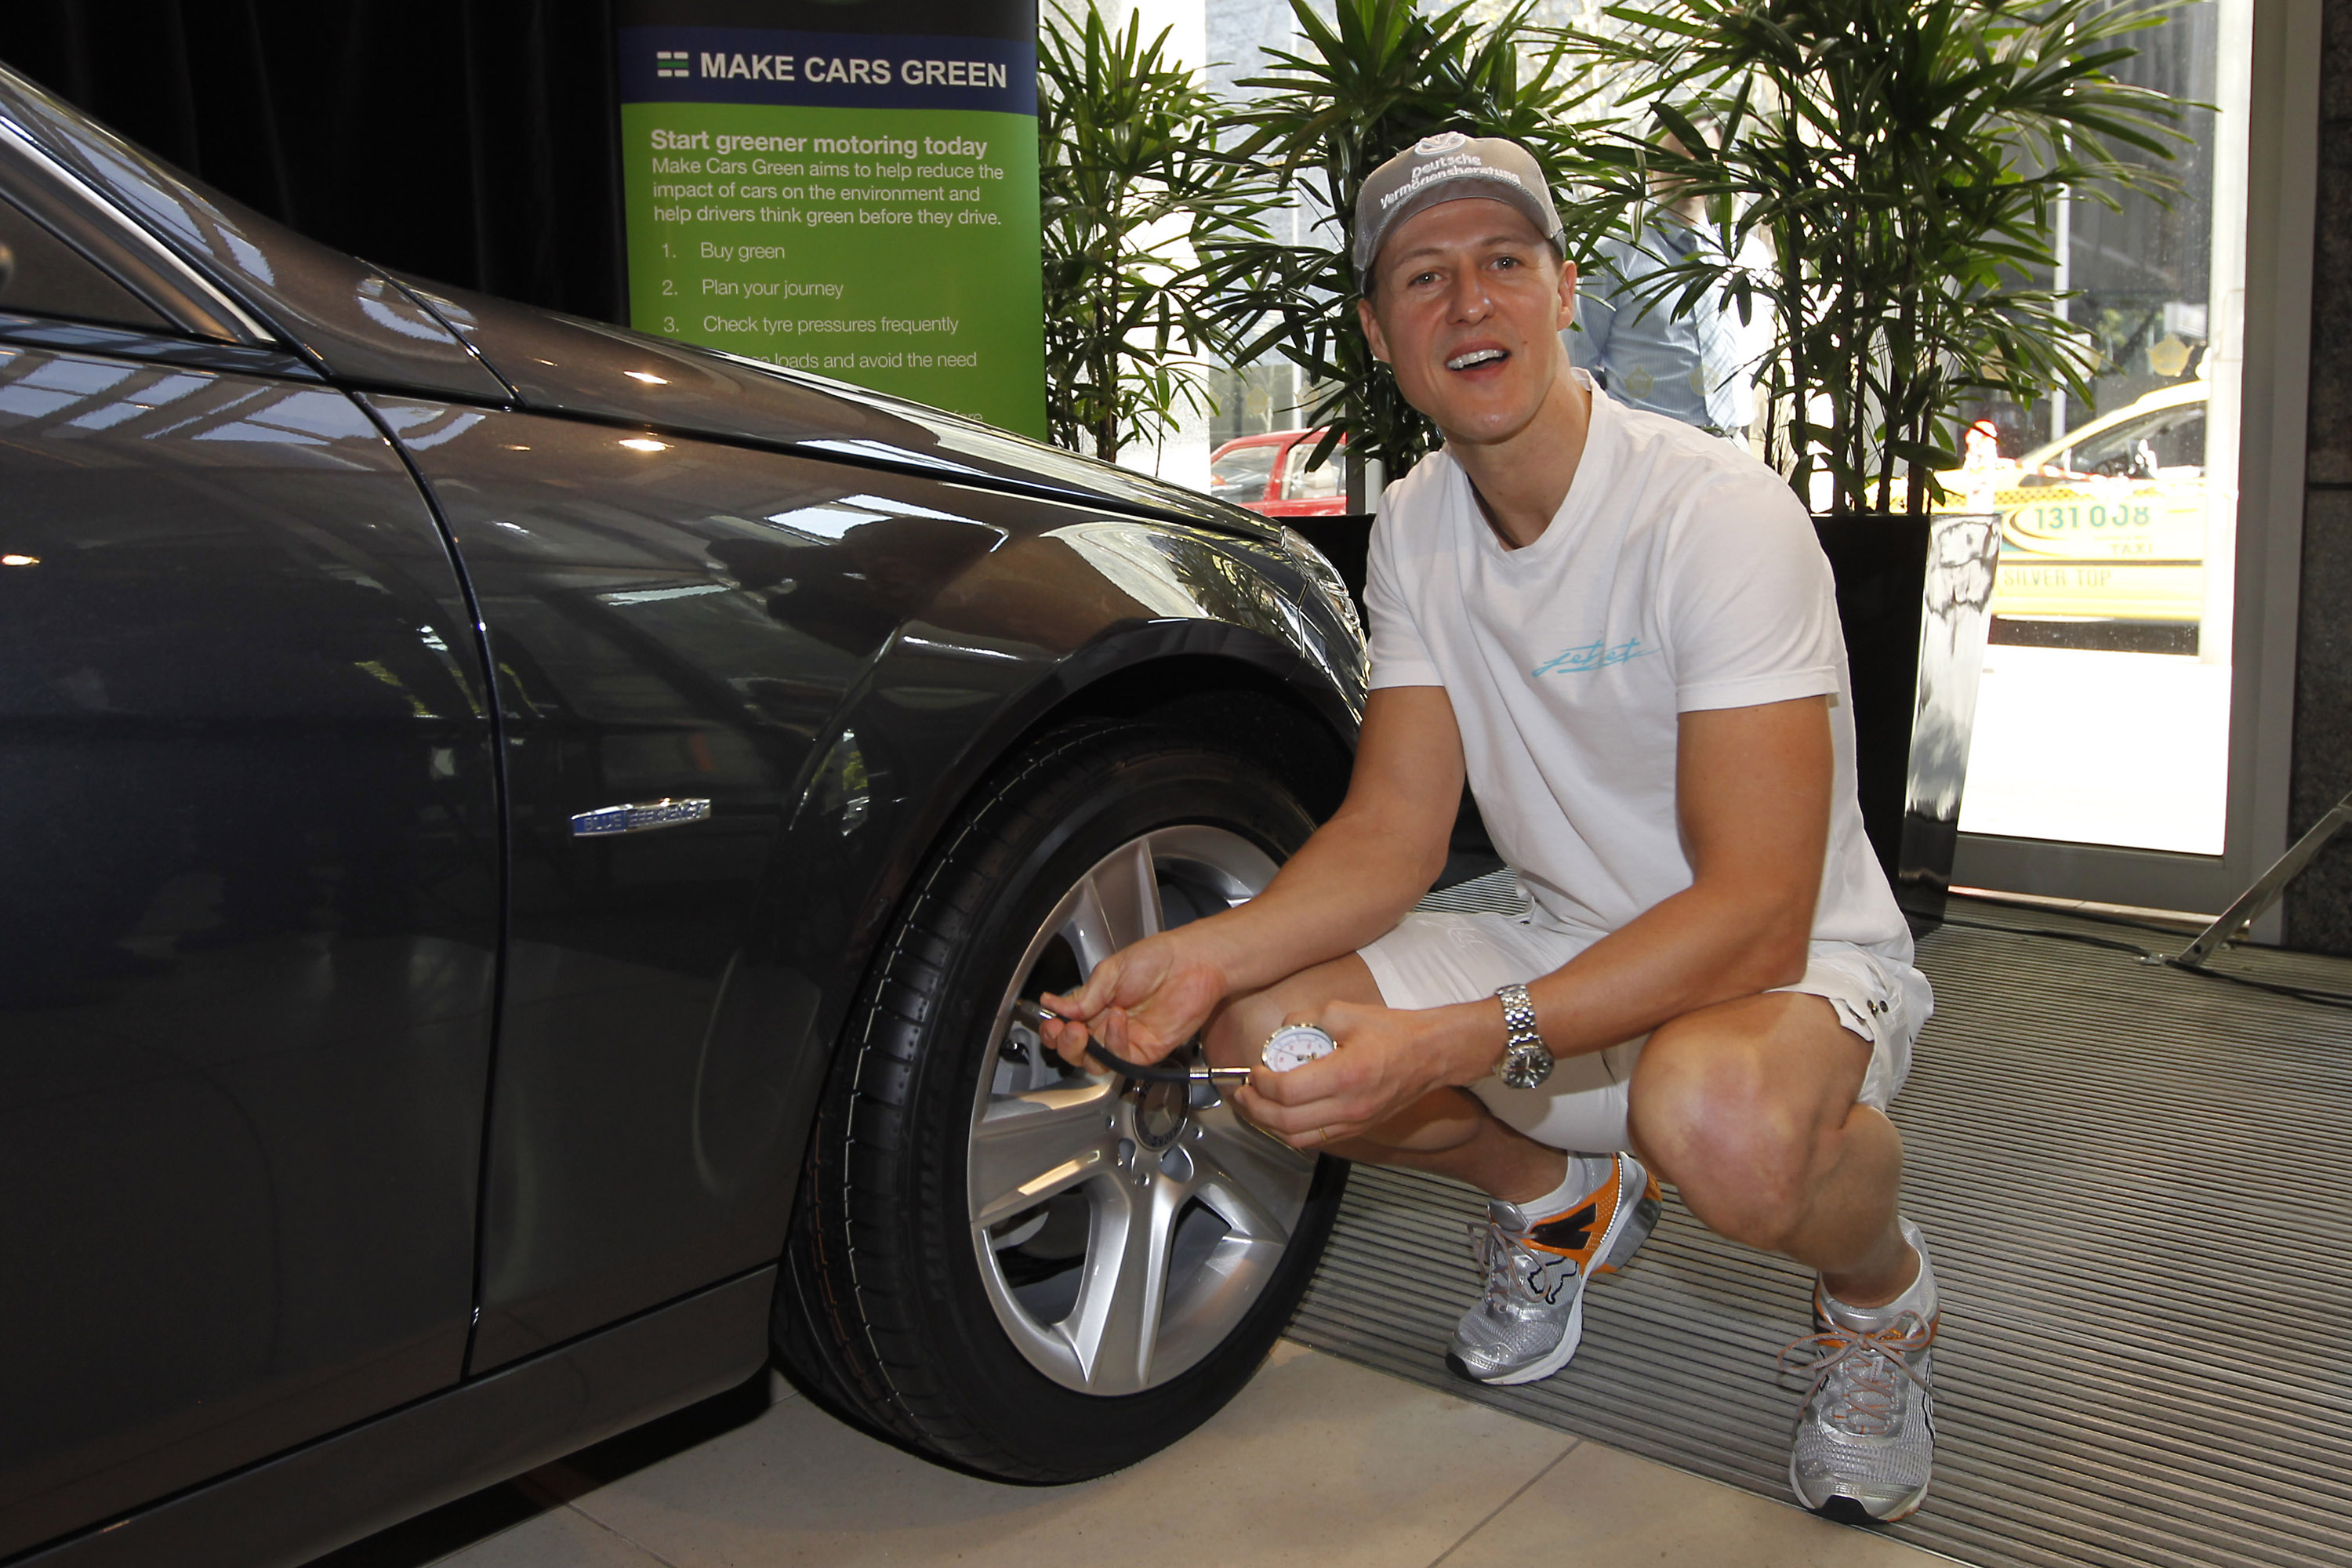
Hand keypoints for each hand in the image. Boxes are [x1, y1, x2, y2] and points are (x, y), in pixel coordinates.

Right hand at [1038, 931, 1228, 1071]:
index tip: (1049, 1022)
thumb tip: (1053, 1005)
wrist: (1192, 962)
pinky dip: (1114, 1043)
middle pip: (1078, 1051)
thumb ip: (1083, 995)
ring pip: (1096, 1062)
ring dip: (1085, 1047)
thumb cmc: (1159, 959)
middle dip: (1065, 1043)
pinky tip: (1116, 1020)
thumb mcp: (1110, 971)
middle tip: (1063, 1029)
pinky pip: (1122, 1059)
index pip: (1068, 1028)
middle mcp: (1110, 1026)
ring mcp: (1129, 1040)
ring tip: (1084, 1026)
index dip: (1055, 1031)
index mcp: (1098, 1005)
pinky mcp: (1147, 1050)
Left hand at [1232, 999, 1461, 1148]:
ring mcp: (1355, 1122)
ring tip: (1257, 1105)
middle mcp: (1350, 1105)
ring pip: (1298, 1137)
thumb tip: (1278, 1033)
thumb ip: (1304, 1019)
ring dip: (1269, 1124)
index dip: (1262, 1083)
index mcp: (1346, 1074)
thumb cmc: (1392, 1032)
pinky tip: (1282, 1115)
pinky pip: (1317, 1140)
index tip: (1254, 1070)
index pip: (1288, 1090)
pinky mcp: (1358, 1129)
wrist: (1430, 1055)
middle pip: (1287, 1121)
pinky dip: (1292, 1132)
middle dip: (1256, 1108)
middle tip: (1244, 1092)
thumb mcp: (1344, 1011)